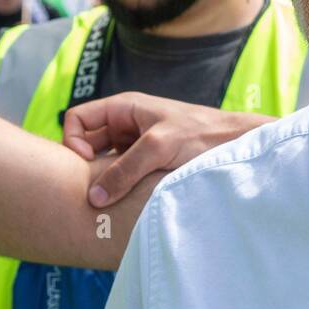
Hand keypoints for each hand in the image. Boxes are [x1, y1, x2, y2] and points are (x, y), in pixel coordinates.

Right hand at [63, 92, 272, 207]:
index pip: (78, 119)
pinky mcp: (147, 163)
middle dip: (86, 165)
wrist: (235, 144)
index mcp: (124, 108)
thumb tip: (94, 198)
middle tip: (92, 189)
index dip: (74, 141)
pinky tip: (125, 201)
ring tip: (109, 199)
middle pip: (87, 143)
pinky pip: (122, 174)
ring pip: (104, 162)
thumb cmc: (202, 134)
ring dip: (105, 179)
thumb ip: (125, 170)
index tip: (89, 163)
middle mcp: (126, 124)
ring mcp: (136, 144)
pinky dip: (120, 186)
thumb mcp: (160, 147)